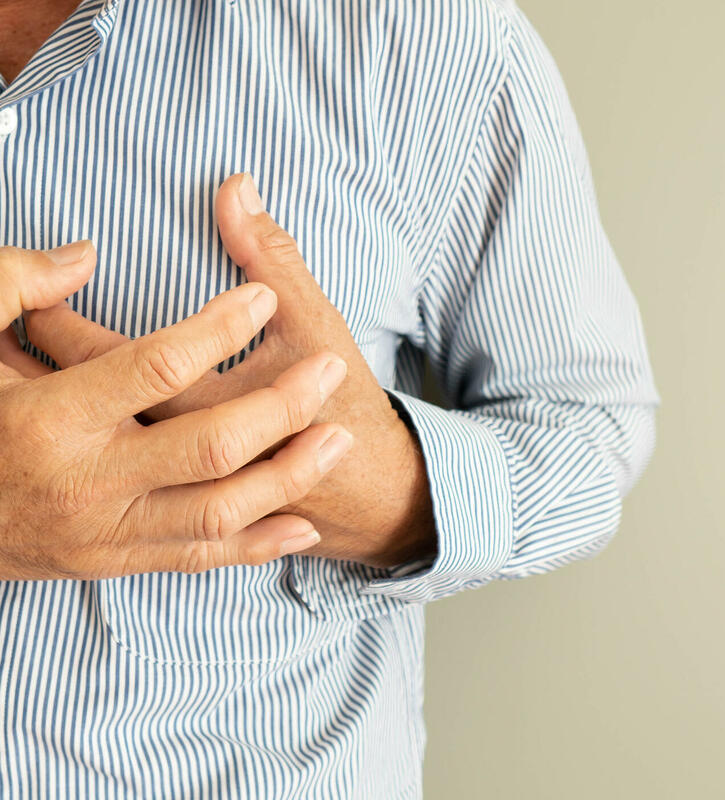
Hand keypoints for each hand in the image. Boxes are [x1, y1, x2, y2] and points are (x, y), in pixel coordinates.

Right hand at [0, 242, 353, 579]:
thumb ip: (10, 288)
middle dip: (280, 407)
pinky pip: (199, 559)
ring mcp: (103, 531)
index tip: (262, 298)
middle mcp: (84, 481)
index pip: (153, 369)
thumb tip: (82, 257)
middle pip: (206, 446)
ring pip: (217, 511)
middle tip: (330, 369)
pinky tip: (301, 524)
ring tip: (338, 437)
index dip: (217, 330)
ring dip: (288, 477)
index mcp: (48, 418)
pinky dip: (256, 544)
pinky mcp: (113, 562)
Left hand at [21, 175, 436, 568]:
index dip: (58, 321)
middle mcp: (172, 459)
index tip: (43, 288)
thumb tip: (237, 188)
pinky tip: (69, 421)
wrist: (371, 486)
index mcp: (198, 406)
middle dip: (45, 357)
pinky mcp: (173, 514)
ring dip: (49, 404)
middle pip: (83, 401)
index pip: (104, 355)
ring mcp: (169, 494)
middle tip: (20, 321)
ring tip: (23, 363)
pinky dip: (85, 450)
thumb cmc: (340, 401)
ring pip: (88, 446)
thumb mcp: (312, 322)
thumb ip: (271, 254)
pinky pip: (107, 480)